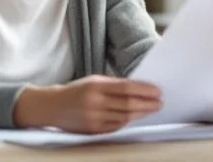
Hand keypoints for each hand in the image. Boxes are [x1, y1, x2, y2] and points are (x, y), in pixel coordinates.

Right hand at [14, 75, 161, 133]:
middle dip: (148, 104)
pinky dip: (128, 121)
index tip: (157, 91)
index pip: (126, 88)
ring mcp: (94, 118)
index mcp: (95, 86)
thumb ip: (114, 85)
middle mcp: (95, 103)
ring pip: (125, 117)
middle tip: (160, 102)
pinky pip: (116, 127)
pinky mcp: (93, 130)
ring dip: (141, 113)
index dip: (145, 90)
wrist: (52, 107)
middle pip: (128, 105)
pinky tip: (135, 117)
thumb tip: (139, 89)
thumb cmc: (76, 91)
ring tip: (151, 109)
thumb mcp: (93, 81)